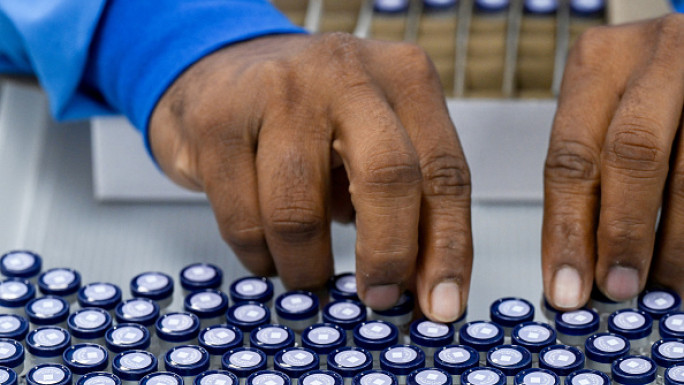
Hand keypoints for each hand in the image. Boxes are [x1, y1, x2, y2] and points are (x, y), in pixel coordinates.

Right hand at [149, 33, 471, 321]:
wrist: (225, 72)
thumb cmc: (311, 116)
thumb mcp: (374, 143)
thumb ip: (409, 207)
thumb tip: (429, 291)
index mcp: (402, 77)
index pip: (443, 171)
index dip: (448, 249)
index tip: (440, 304)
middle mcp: (344, 73)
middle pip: (388, 176)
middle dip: (387, 255)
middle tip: (378, 297)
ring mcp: (276, 92)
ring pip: (300, 213)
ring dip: (308, 268)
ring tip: (308, 271)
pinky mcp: (216, 123)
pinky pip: (244, 223)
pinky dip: (260, 257)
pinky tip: (268, 250)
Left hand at [543, 14, 683, 308]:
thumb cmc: (645, 89)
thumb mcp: (606, 112)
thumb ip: (593, 173)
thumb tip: (579, 263)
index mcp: (598, 62)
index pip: (571, 156)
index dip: (567, 230)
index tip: (565, 287)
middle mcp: (656, 57)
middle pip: (632, 155)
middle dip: (624, 233)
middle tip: (619, 288)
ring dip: (676, 242)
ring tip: (665, 286)